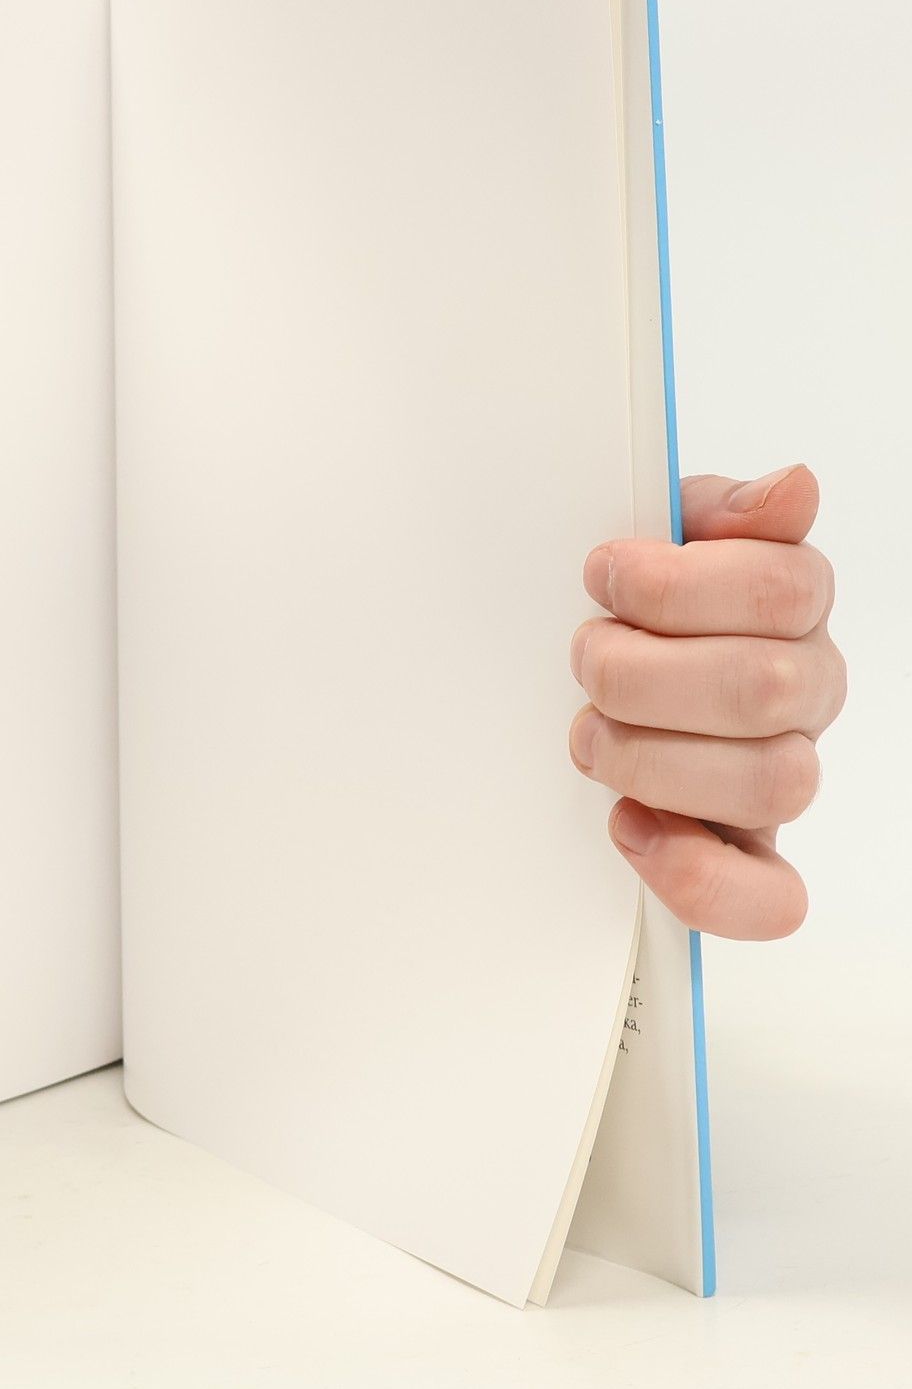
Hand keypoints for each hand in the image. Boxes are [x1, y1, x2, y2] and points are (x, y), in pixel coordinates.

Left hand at [569, 465, 842, 938]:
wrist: (601, 663)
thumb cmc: (634, 599)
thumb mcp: (662, 528)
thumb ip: (718, 510)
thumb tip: (790, 490)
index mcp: (790, 603)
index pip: (783, 589)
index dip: (676, 586)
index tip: (606, 577)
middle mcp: (802, 690)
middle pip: (766, 688)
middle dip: (643, 671)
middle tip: (586, 657)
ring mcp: (778, 772)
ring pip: (769, 786)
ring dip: (652, 758)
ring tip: (592, 733)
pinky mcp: (745, 851)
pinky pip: (768, 899)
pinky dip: (697, 874)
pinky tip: (632, 826)